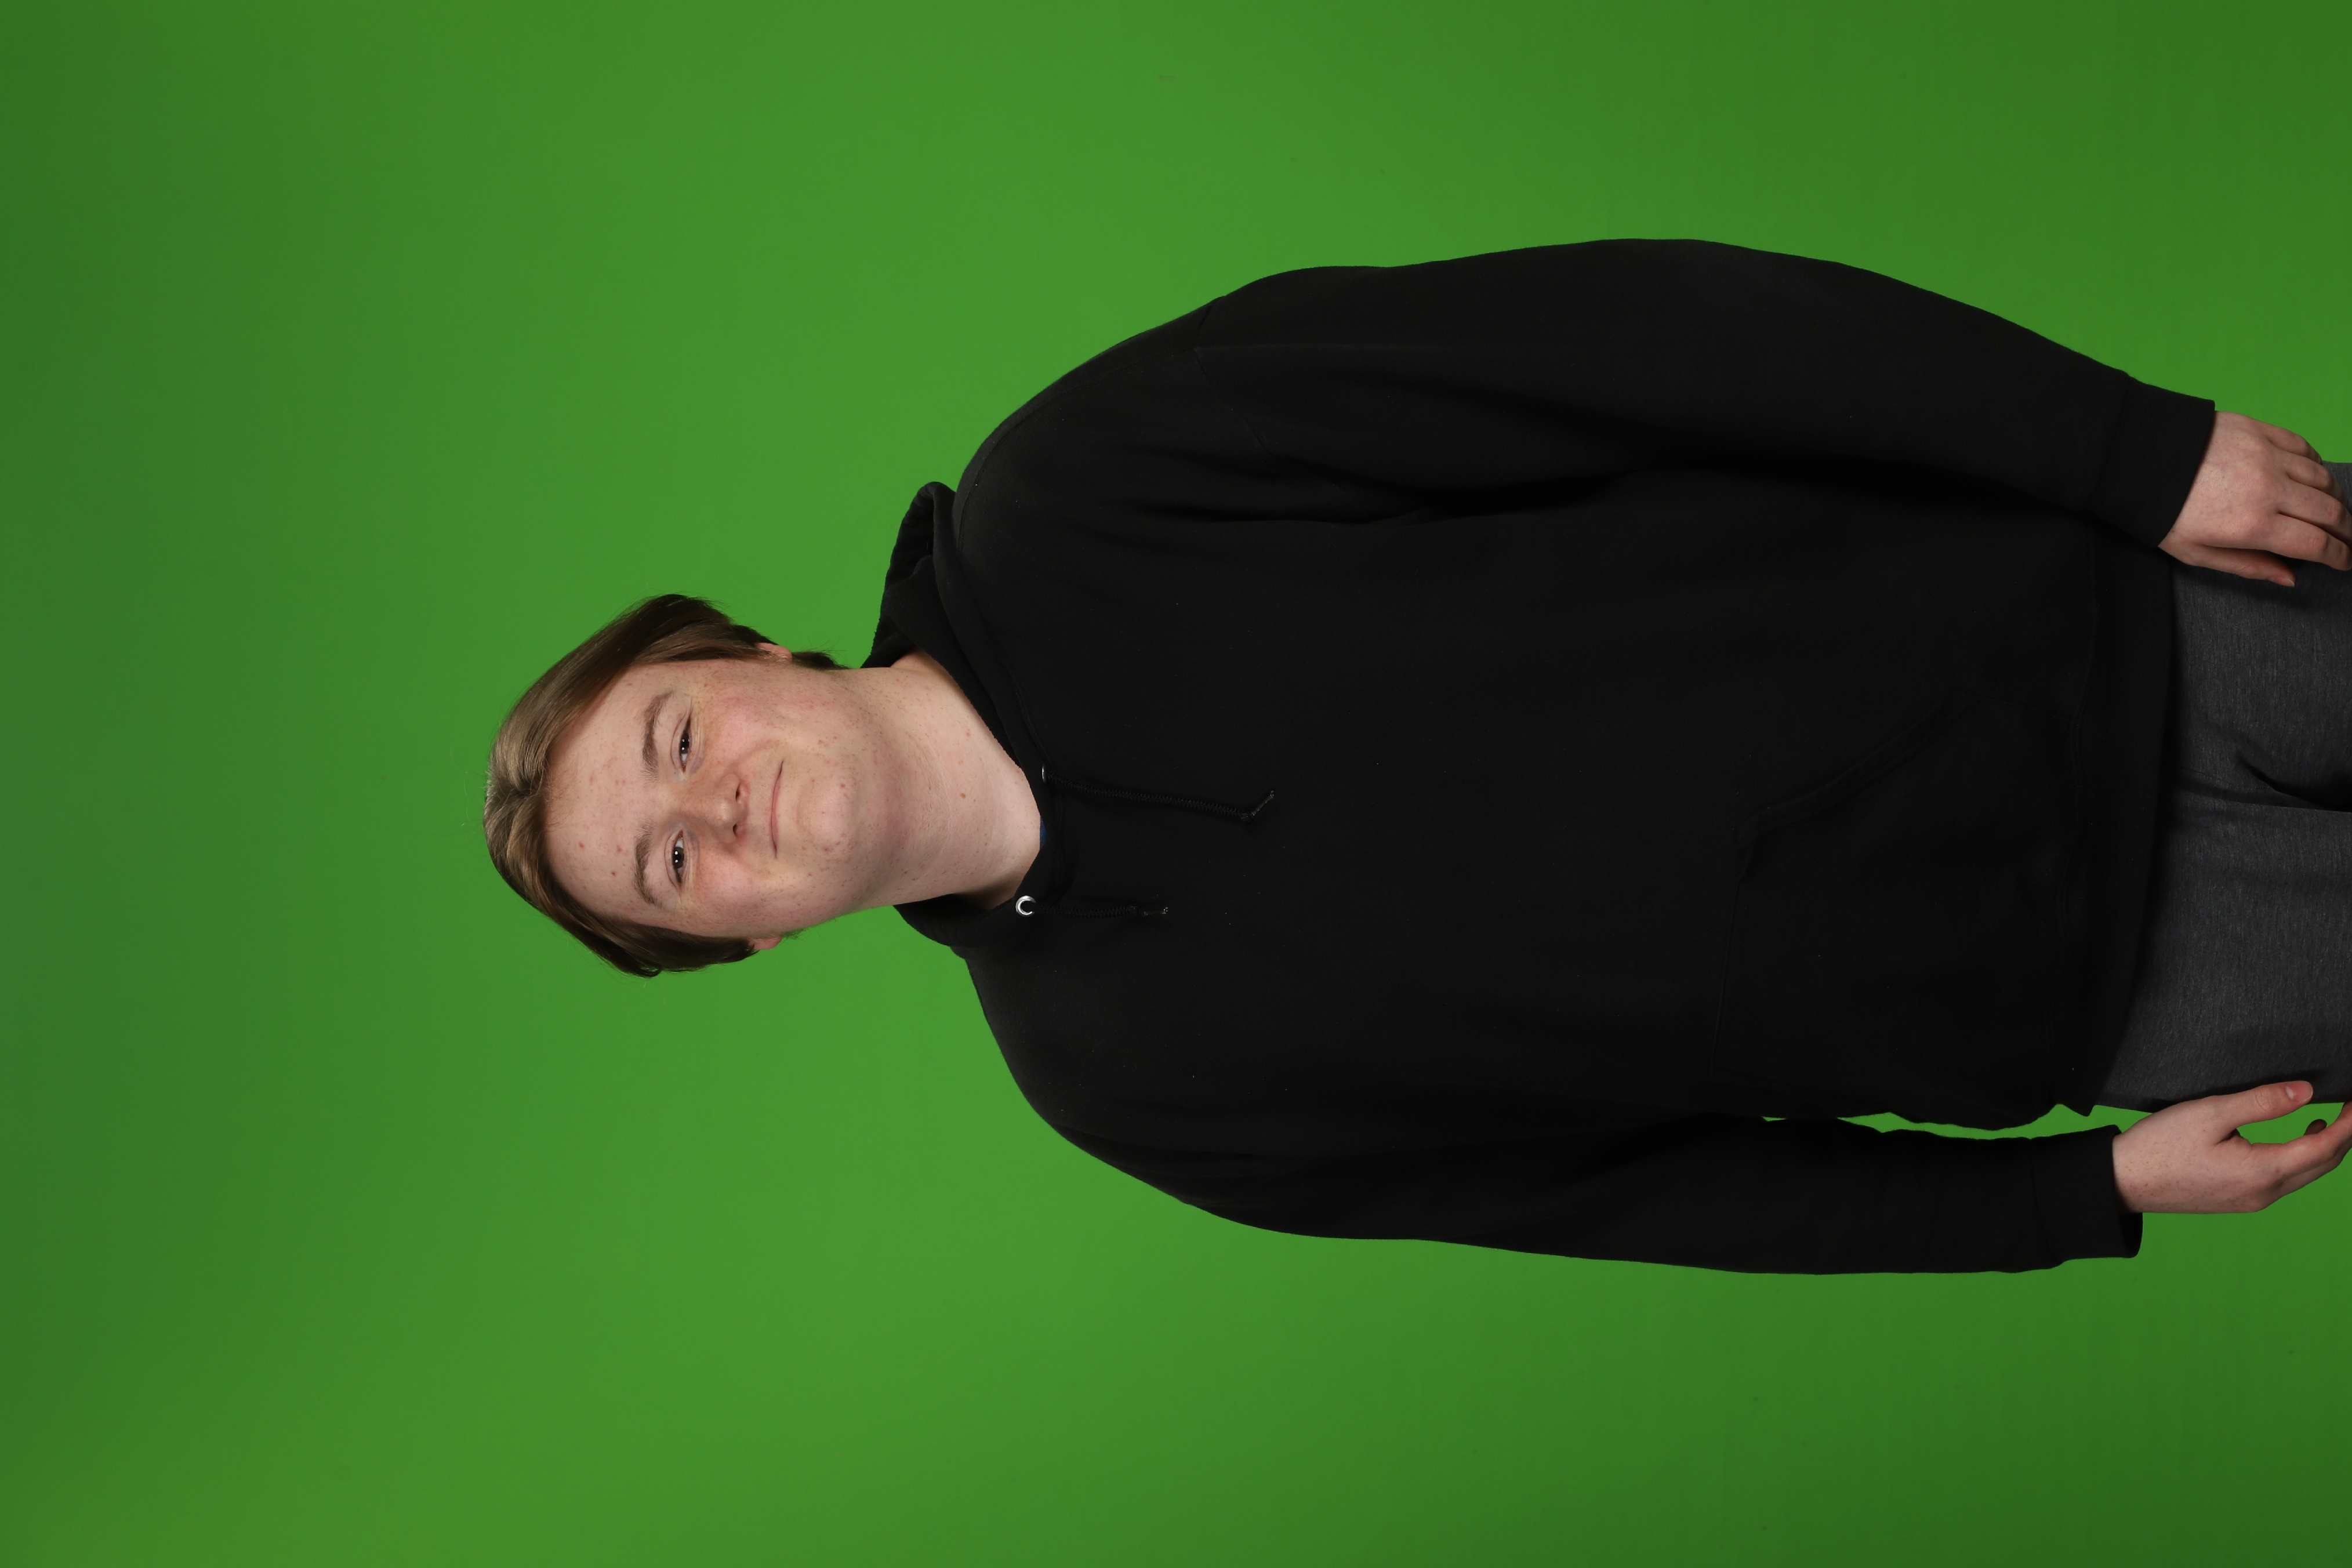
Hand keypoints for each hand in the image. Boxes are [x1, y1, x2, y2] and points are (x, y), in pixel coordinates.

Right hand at [2111, 1081, 2351, 1213]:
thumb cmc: (2159, 1145)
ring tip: (2333, 1120)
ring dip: (2326, 1148)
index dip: (2350, 1124)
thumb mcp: (2210, 1112)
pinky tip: (2296, 1140)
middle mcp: (2265, 1192)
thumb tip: (2306, 1092)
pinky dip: (2303, 1158)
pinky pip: (2288, 1180)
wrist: (2123, 1181)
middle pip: (2324, 1165)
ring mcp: (2253, 1200)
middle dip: (2345, 1136)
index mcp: (2262, 1171)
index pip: (2325, 1147)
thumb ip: (2261, 1102)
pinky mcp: (2240, 1200)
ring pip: (2308, 1174)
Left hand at [2157, 412, 2348, 586]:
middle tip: (2348, 539)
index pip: (2315, 544)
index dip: (2339, 555)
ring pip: (2323, 478)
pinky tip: (2316, 477)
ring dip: (2336, 498)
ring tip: (2335, 512)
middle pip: (2330, 511)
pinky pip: (2305, 448)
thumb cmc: (2161, 510)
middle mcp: (2269, 489)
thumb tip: (2289, 577)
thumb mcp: (2196, 553)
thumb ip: (2248, 566)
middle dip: (2347, 530)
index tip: (2346, 561)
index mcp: (2252, 524)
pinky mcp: (2260, 431)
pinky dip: (2318, 465)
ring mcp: (2268, 456)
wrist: (2135, 460)